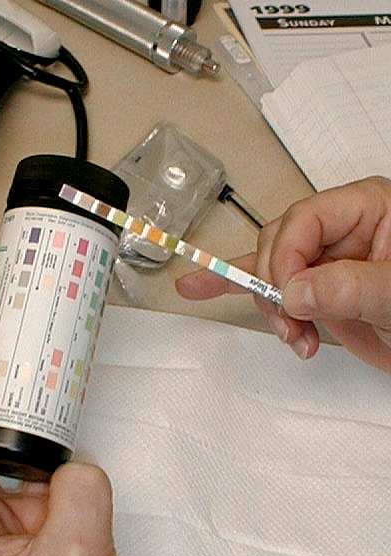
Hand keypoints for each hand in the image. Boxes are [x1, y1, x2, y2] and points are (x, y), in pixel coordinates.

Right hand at [176, 176, 390, 372]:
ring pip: (269, 268)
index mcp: (370, 209)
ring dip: (267, 304)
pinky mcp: (315, 290)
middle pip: (280, 243)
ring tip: (292, 335)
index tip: (291, 298)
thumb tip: (296, 288)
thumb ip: (352, 286)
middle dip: (276, 287)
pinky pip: (267, 283)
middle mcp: (344, 231)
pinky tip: (198, 286)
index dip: (288, 259)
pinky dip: (234, 287)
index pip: (306, 220)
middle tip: (292, 323)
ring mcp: (326, 262)